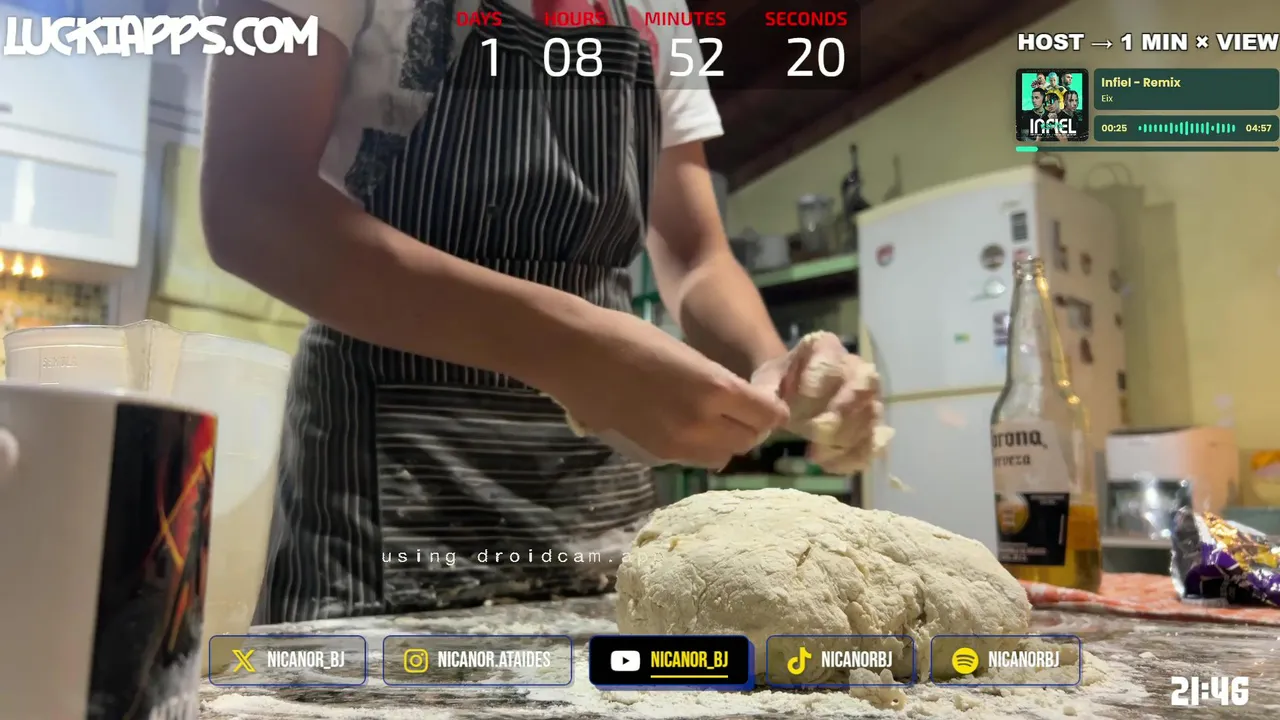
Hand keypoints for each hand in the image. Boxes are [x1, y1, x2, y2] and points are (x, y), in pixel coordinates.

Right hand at [545, 309, 789, 468]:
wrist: (575, 353)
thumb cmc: (630, 337)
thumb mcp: (688, 354)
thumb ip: (717, 382)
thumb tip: (741, 403)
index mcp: (714, 388)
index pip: (767, 415)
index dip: (771, 409)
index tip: (765, 401)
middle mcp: (701, 422)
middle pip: (748, 440)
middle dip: (751, 426)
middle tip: (740, 409)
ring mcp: (677, 442)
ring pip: (723, 455)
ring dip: (726, 440)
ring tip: (713, 418)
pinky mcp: (655, 452)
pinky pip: (695, 458)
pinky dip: (701, 446)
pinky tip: (686, 424)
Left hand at [750, 331, 891, 473]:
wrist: (793, 391)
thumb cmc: (780, 381)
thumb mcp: (766, 380)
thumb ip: (765, 391)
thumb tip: (770, 411)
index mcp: (827, 347)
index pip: (831, 363)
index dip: (816, 388)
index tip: (796, 409)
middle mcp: (855, 367)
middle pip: (864, 387)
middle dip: (841, 413)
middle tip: (814, 433)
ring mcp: (868, 397)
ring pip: (871, 415)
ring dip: (846, 439)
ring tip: (816, 455)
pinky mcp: (871, 424)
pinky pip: (874, 441)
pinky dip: (855, 457)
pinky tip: (830, 466)